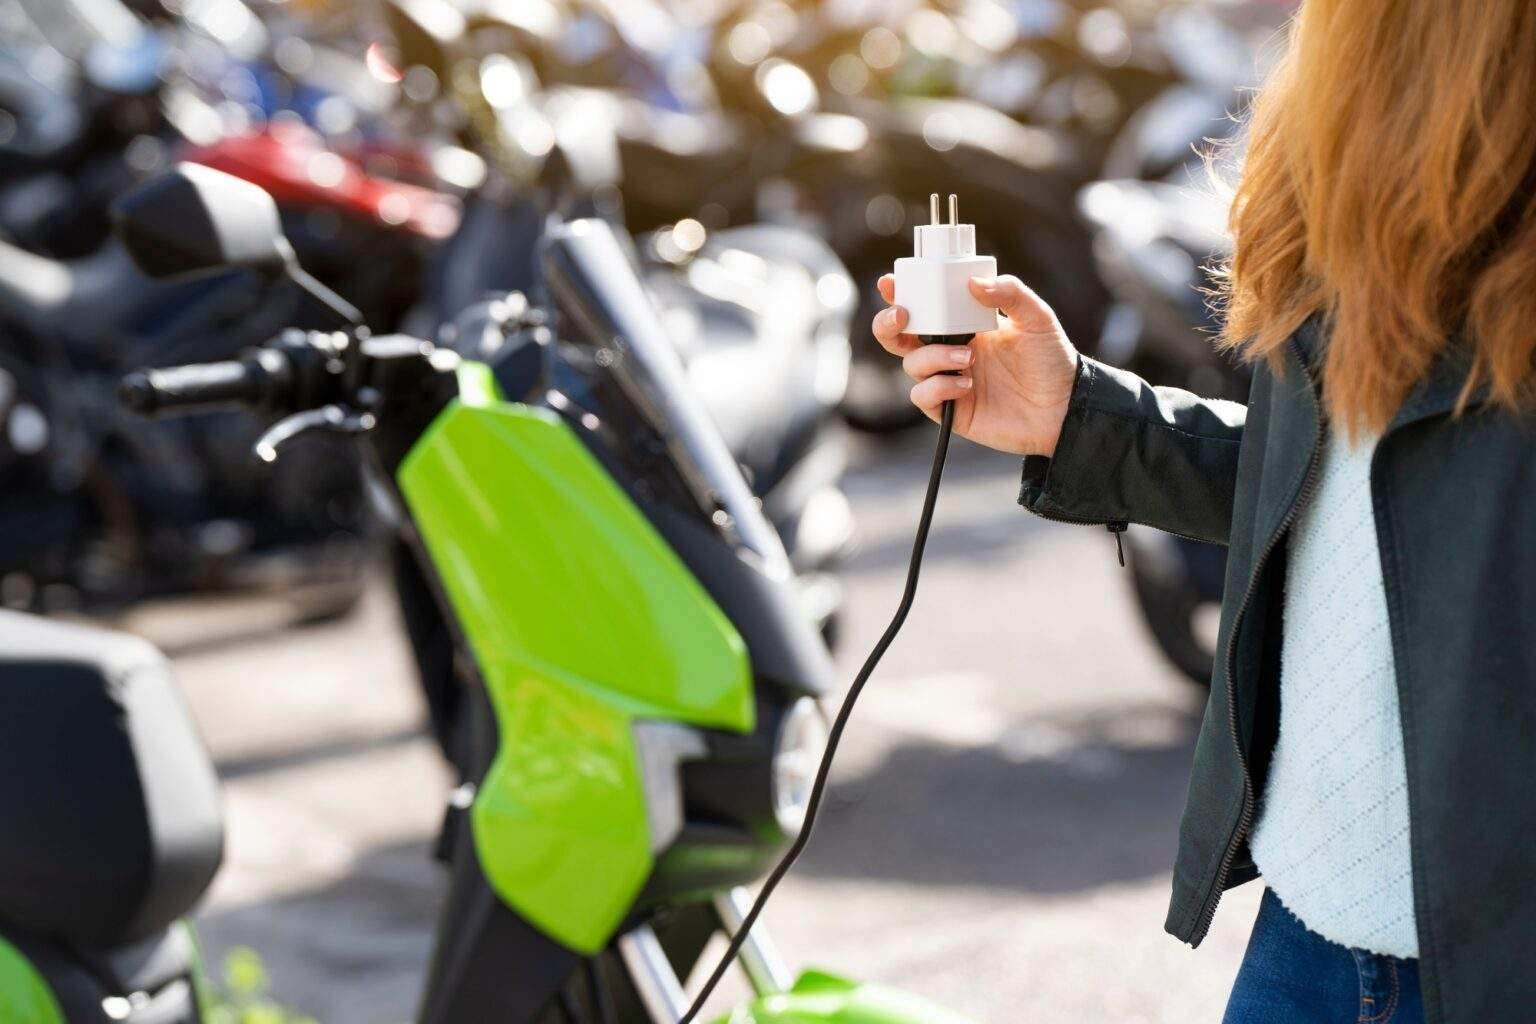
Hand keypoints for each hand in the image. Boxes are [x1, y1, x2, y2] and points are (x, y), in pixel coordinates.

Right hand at [872, 275, 1077, 456]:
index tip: (890, 283)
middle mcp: (949, 352)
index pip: (924, 307)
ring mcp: (947, 380)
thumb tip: (974, 283)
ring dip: (932, 356)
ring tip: (968, 358)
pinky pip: (923, 395)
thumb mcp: (1036, 318)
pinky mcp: (950, 410)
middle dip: (887, 324)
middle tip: (903, 316)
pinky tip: (967, 384)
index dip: (901, 294)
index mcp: (964, 326)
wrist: (1064, 408)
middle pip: (898, 337)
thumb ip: (1010, 293)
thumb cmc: (1052, 362)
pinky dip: (938, 386)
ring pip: (911, 364)